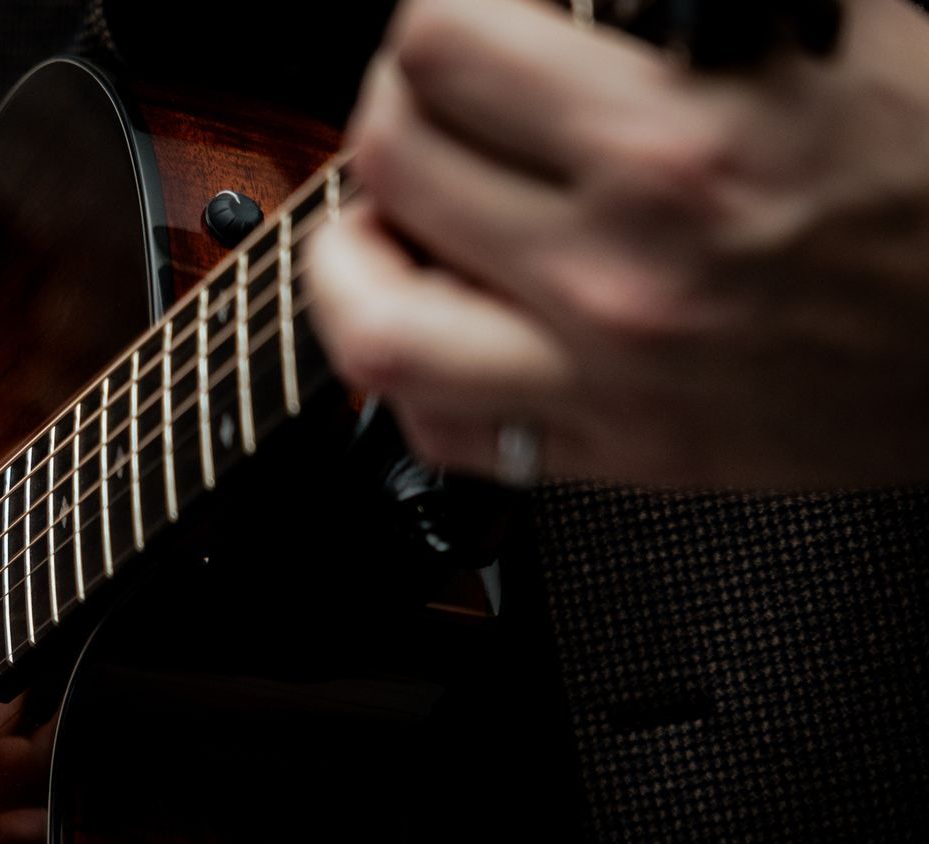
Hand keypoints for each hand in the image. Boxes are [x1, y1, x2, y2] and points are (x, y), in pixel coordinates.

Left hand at [305, 0, 928, 488]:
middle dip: (400, 99)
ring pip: (374, 323)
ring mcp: (609, 377)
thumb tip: (548, 4)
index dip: (435, 9)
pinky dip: (406, 375)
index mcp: (676, 145)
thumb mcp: (836, 26)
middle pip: (394, 159)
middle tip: (437, 89)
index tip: (468, 12)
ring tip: (385, 213)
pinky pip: (444, 433)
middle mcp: (621, 271)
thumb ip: (671, 1)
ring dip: (356, 250)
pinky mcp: (622, 450)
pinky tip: (429, 317)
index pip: (444, 44)